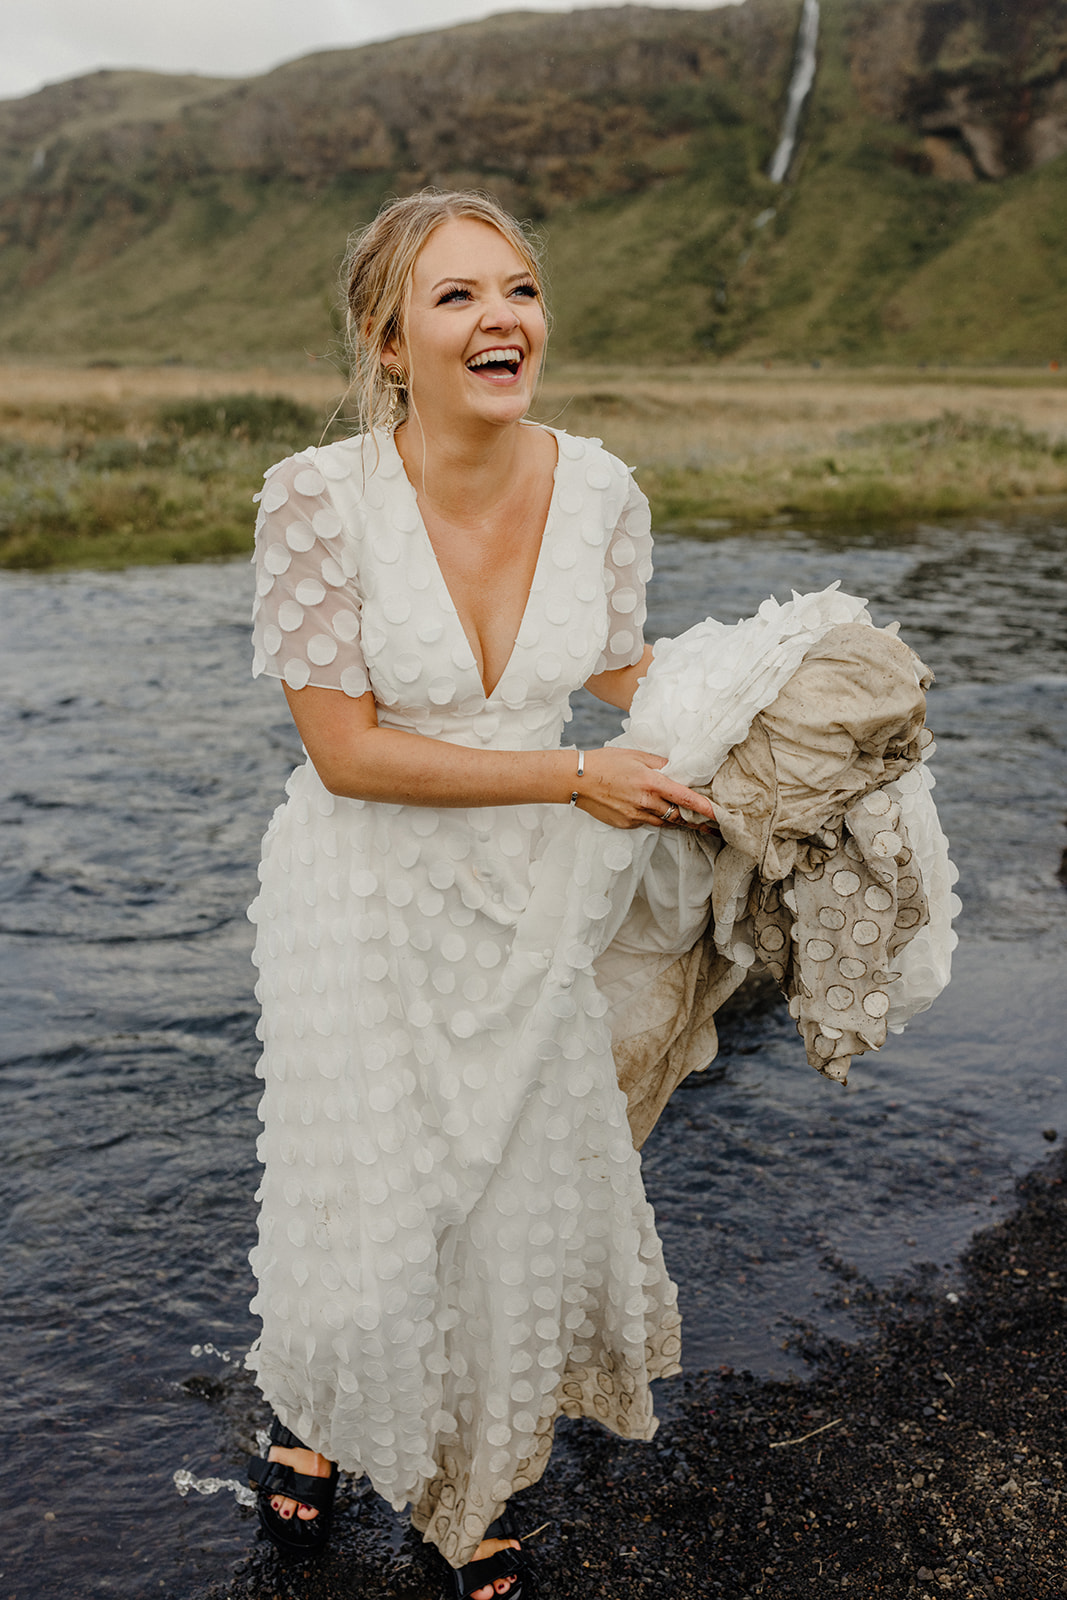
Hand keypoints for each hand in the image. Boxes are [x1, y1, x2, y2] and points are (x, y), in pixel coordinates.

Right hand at [574, 748, 717, 831]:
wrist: (576, 779)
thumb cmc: (606, 762)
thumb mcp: (636, 755)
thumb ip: (660, 763)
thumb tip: (678, 770)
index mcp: (651, 782)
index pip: (685, 797)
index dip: (704, 808)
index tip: (718, 815)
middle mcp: (645, 801)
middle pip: (678, 815)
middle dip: (695, 820)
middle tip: (710, 823)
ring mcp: (635, 815)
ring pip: (664, 822)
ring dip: (677, 820)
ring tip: (689, 820)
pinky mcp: (626, 823)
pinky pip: (647, 823)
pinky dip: (655, 819)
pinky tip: (654, 812)